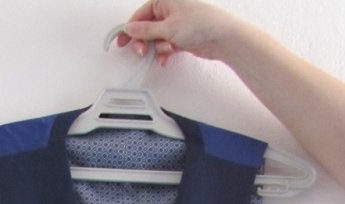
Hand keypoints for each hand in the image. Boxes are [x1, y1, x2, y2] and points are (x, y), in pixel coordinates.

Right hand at [117, 0, 242, 65]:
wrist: (222, 38)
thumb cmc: (201, 24)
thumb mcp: (167, 28)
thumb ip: (146, 30)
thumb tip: (130, 29)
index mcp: (165, 0)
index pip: (140, 14)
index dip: (130, 29)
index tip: (121, 40)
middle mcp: (170, 10)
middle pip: (147, 28)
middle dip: (144, 41)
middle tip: (142, 51)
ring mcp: (176, 24)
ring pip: (156, 39)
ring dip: (157, 48)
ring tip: (164, 51)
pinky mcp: (181, 37)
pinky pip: (166, 45)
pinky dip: (165, 52)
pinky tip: (167, 57)